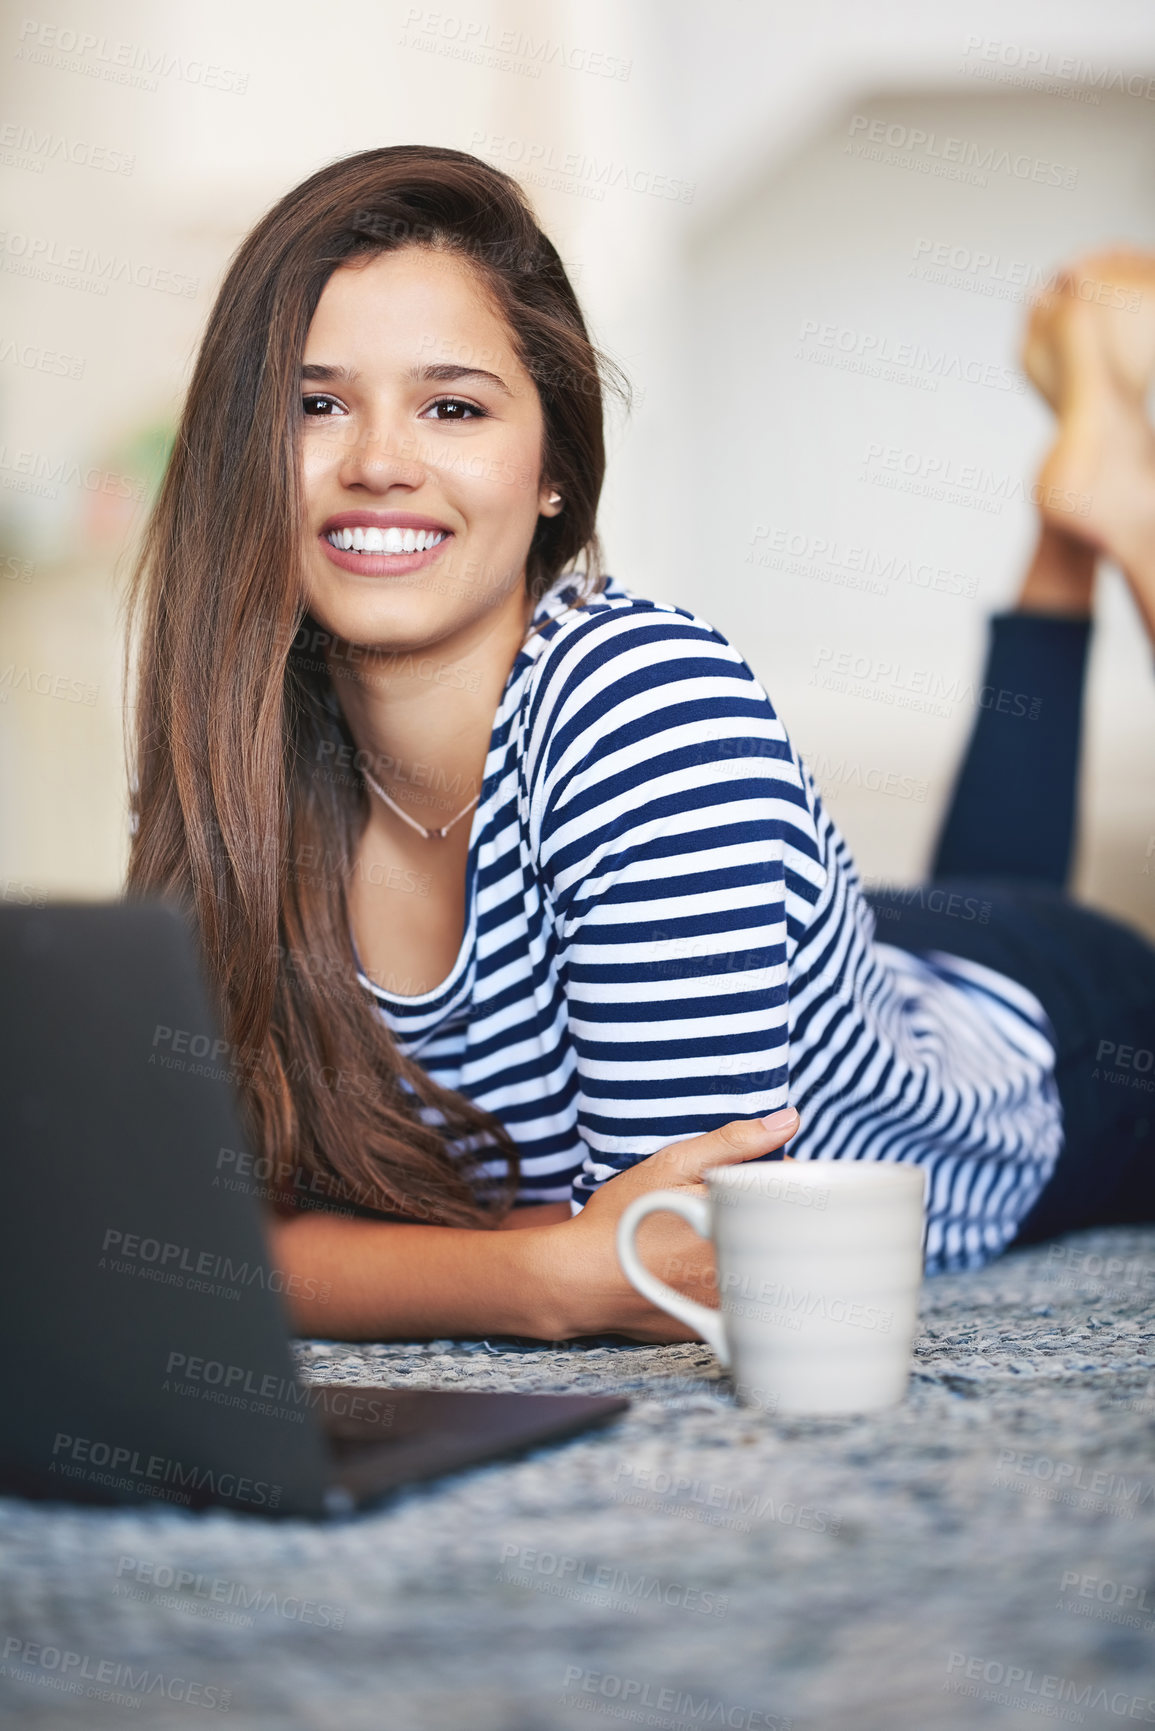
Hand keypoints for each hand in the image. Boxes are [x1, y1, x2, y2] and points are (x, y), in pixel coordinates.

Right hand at [538, 1108, 799, 1341]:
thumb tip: (791, 1120)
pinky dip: (733, 1277)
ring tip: (706, 1232)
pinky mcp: (718, 1329)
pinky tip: (694, 1265)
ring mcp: (735, 1310)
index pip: (796, 1197)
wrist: (576, 1282)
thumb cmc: (621, 1219)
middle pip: (785, 1232)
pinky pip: (746, 1299)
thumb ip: (734, 1143)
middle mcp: (748, 1278)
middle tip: (723, 1202)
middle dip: (766, 1210)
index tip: (747, 1171)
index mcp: (746, 1233)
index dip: (776, 1175)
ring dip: (753, 1244)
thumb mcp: (671, 1166)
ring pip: (768, 1266)